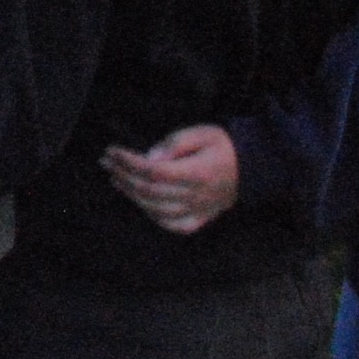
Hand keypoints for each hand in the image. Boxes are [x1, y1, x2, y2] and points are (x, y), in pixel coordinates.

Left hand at [103, 123, 239, 234]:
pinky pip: (175, 226)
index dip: (129, 161)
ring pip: (158, 210)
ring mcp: (199, 210)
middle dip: (123, 175)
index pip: (153, 171)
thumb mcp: (203, 133)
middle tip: (106, 162)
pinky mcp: (202, 218)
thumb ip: (175, 143)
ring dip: (132, 196)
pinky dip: (154, 218)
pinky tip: (141, 205)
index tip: (112, 150)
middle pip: (150, 191)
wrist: (252, 167)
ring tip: (116, 180)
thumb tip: (149, 156)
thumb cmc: (224, 146)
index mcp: (197, 173)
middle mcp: (196, 195)